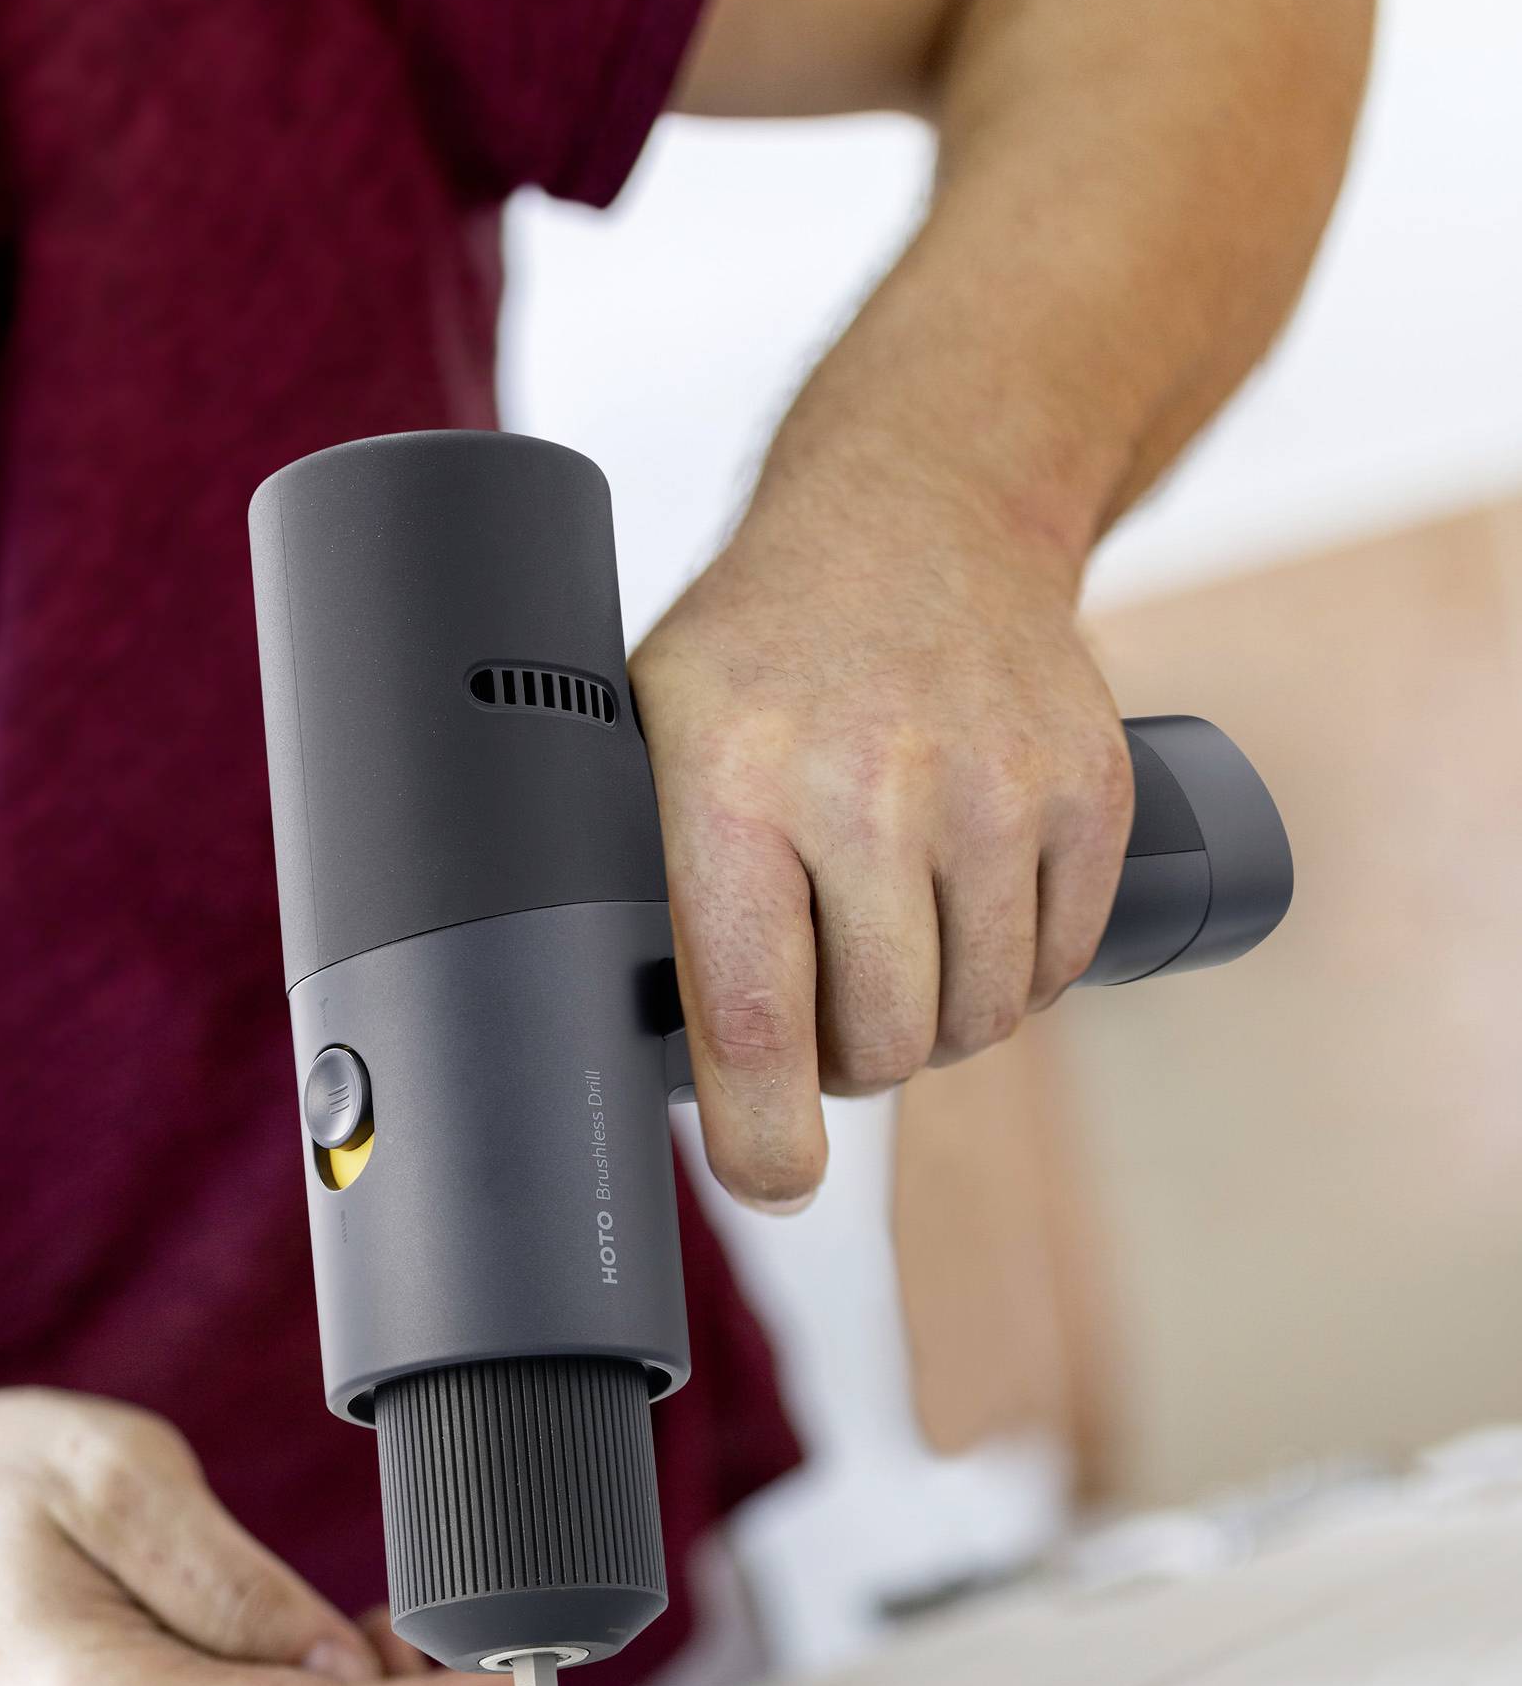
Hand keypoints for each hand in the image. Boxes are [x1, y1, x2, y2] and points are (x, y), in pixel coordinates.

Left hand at [632, 454, 1131, 1209]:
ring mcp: (995, 784)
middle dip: (847, 1063)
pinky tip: (967, 920)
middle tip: (822, 1014)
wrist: (924, 509)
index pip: (750, 1016)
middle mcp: (869, 782)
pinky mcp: (1090, 789)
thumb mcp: (654, 722)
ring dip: (933, 1026)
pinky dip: (1014, 974)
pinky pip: (1059, 966)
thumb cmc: (764, 643)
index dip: (762, 1137)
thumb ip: (638, 867)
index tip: (770, 1176)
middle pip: (879, 1042)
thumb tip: (596, 1036)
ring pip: (977, 1020)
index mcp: (730, 779)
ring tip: (891, 956)